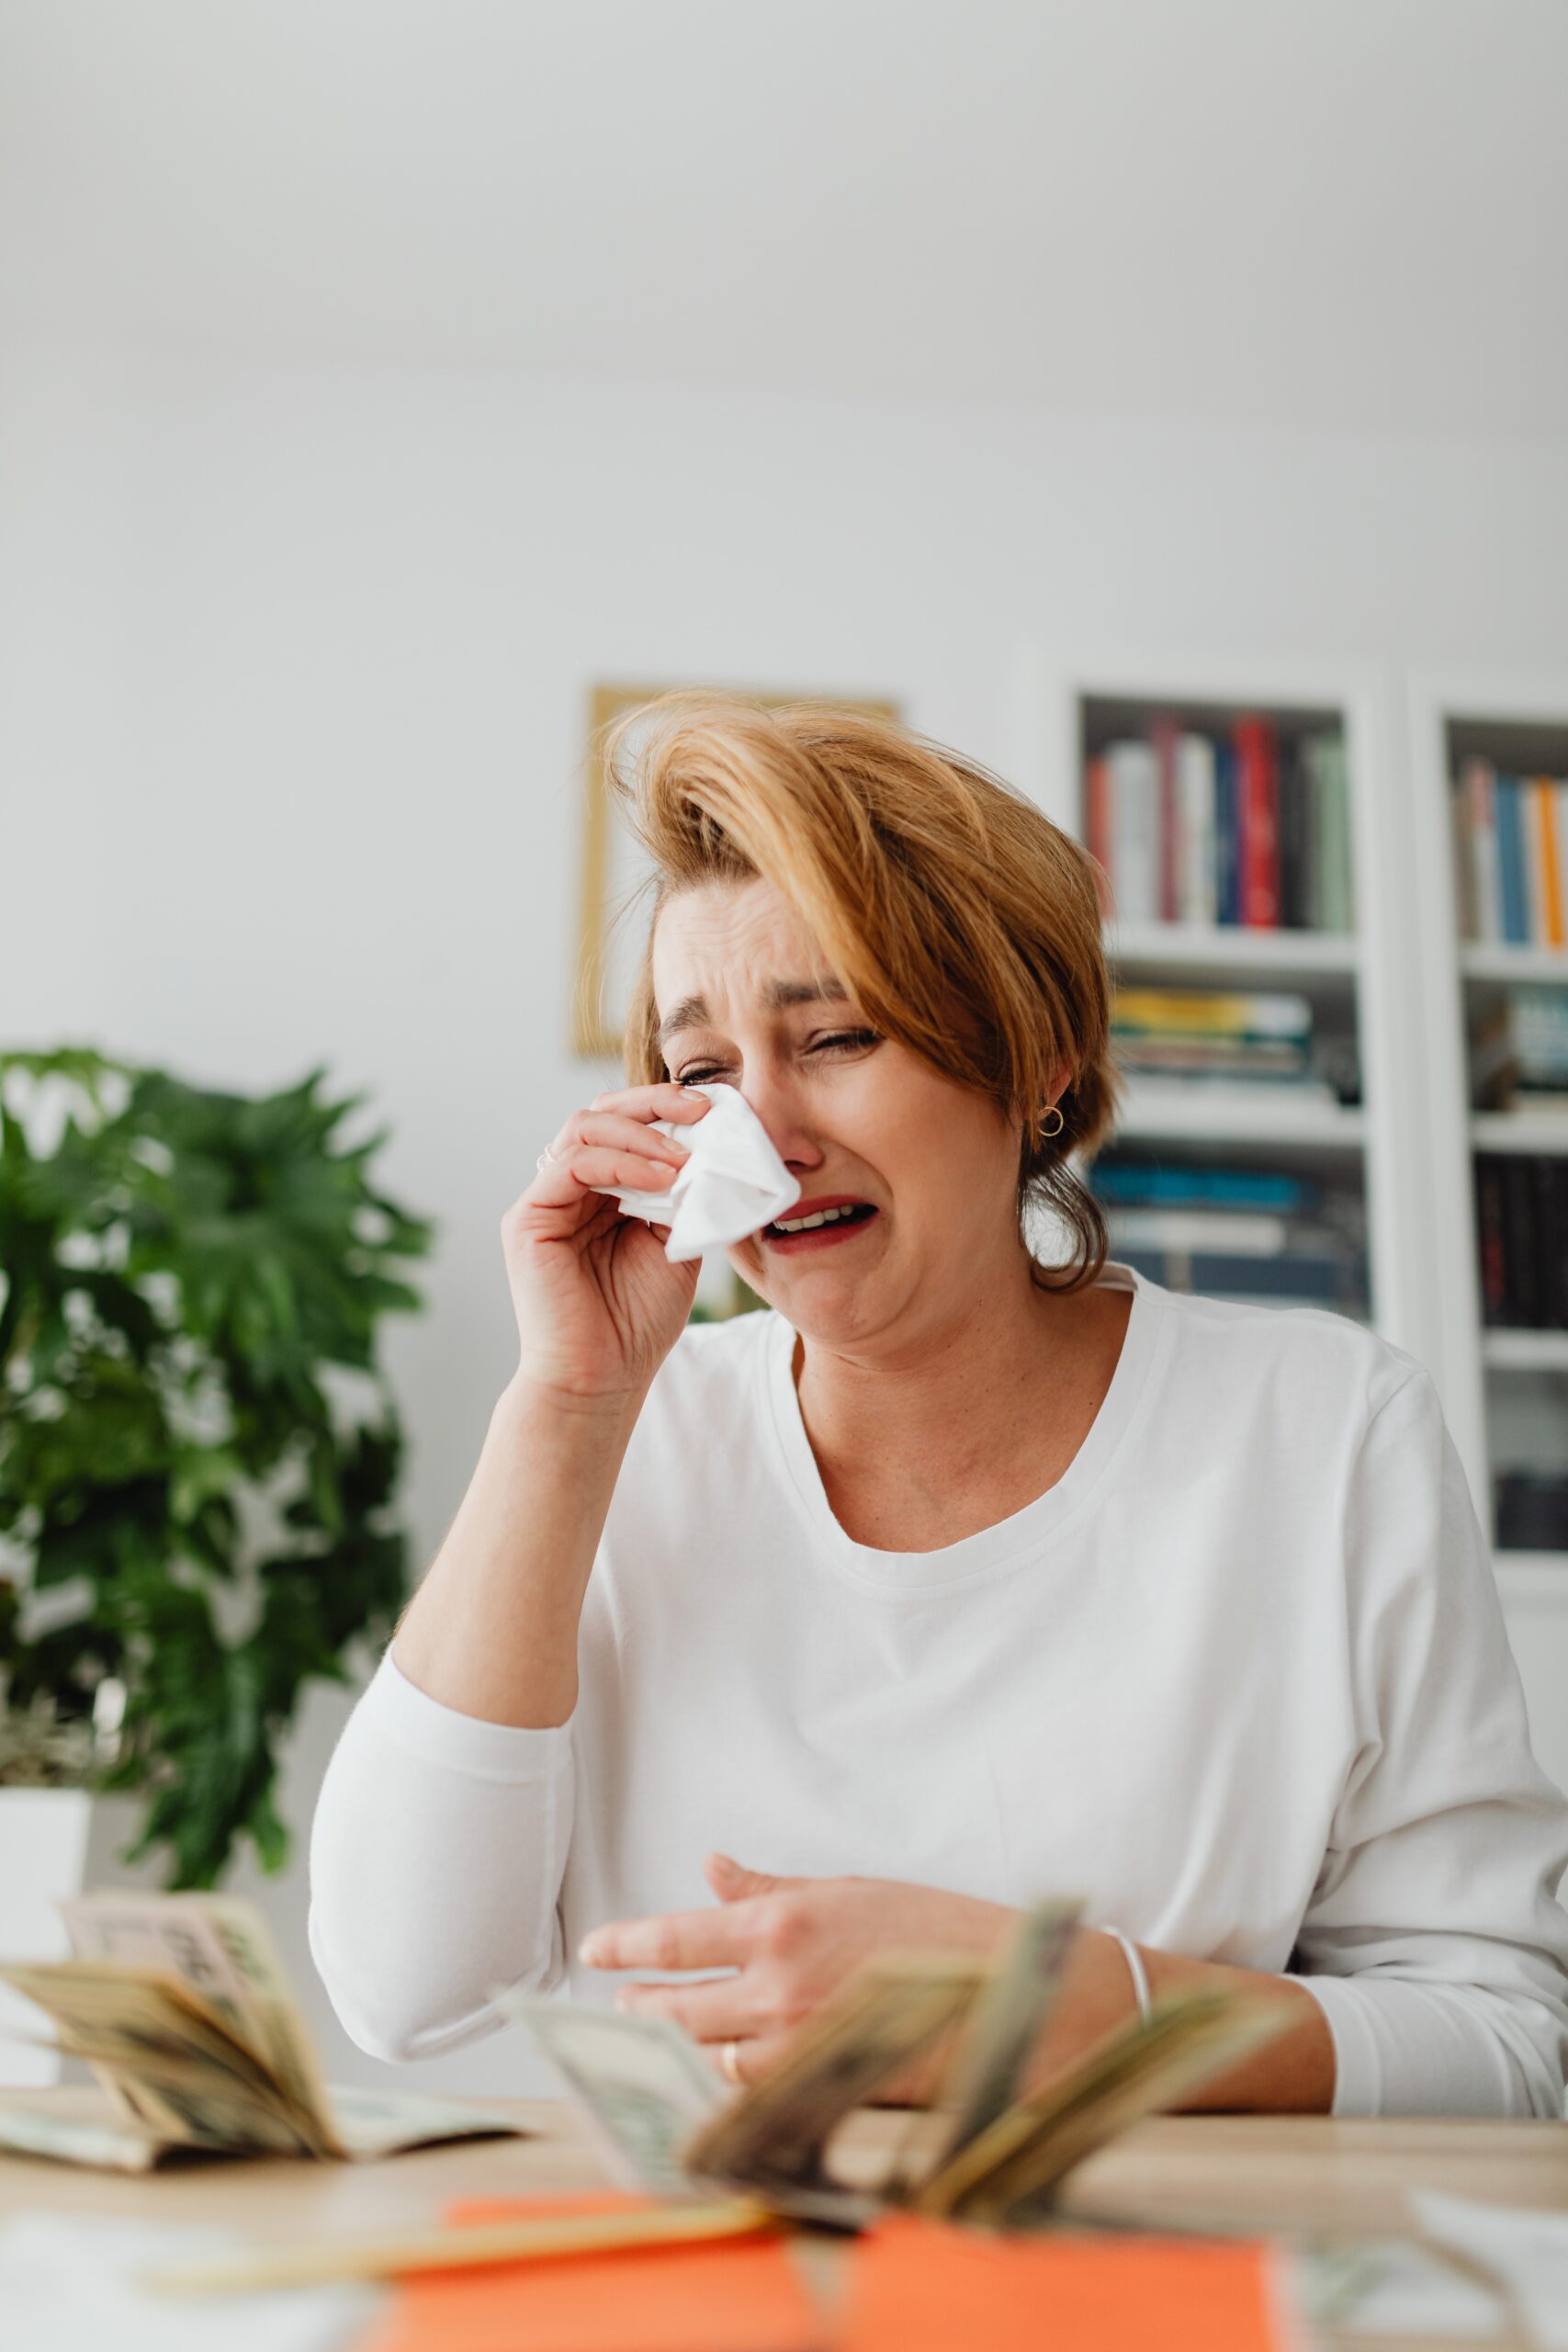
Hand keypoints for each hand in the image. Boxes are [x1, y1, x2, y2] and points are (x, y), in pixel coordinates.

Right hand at [504, 1082, 710, 1400]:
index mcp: (602, 1190)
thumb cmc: (636, 1321)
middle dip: (655, 1102)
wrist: (602, 1380)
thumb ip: (683, 1194)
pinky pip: (572, 1163)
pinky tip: (661, 1179)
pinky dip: (621, 1161)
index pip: (627, 1124)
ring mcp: (545, 1199)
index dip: (667, 1108)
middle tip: (702, 1111)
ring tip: (683, 1159)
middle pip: (601, 1111)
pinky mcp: (529, 1218)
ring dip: (642, 1133)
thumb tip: (710, 1143)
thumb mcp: (676, 1242)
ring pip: (583, 1126)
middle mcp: (569, 1187)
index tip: (716, 1110)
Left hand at [579, 1854, 1015, 2087]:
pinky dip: (720, 2080)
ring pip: (705, 2054)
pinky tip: (708, 2072)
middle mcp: (778, 1985)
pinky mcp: (822, 2086)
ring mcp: (798, 2044)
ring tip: (655, 2034)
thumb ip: (769, 1888)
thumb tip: (711, 1868)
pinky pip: (749, 2090)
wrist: (1006, 1988)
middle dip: (637, 2003)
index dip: (624, 1945)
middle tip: (619, 1998)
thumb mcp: (845, 1890)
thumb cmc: (932, 1927)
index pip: (675, 1937)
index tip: (594, 1950)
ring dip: (672, 2045)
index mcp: (781, 1924)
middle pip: (675, 2006)